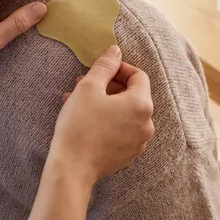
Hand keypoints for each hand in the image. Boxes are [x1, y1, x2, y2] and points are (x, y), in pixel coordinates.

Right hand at [48, 45, 154, 185]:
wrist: (72, 168)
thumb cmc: (80, 125)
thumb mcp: (88, 87)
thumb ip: (105, 65)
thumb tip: (116, 50)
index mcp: (141, 104)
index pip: (138, 75)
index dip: (119, 68)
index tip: (101, 69)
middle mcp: (147, 124)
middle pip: (133, 94)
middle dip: (109, 86)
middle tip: (84, 83)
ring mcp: (139, 142)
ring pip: (125, 113)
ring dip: (106, 102)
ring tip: (80, 101)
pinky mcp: (128, 154)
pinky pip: (122, 130)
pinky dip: (108, 120)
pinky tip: (86, 119)